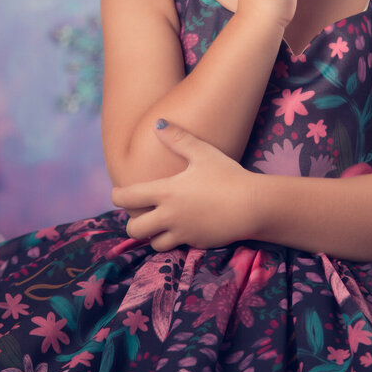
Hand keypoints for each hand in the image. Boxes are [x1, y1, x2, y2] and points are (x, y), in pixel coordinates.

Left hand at [110, 121, 257, 250]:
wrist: (253, 206)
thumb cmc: (228, 175)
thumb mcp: (203, 152)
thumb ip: (178, 138)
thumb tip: (158, 123)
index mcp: (166, 192)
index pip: (126, 198)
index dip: (118, 196)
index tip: (119, 193)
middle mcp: (169, 216)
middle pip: (134, 229)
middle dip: (133, 222)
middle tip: (142, 213)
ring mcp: (182, 234)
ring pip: (153, 244)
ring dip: (154, 235)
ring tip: (161, 224)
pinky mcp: (196, 244)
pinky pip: (178, 247)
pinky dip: (176, 240)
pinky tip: (185, 228)